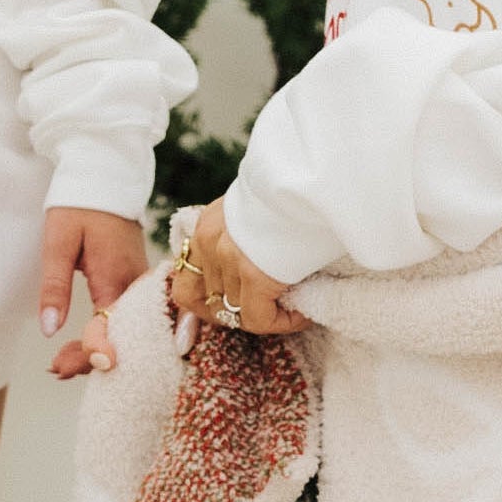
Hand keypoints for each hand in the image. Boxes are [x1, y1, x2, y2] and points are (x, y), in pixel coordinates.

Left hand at [39, 205, 151, 379]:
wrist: (104, 175)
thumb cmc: (78, 205)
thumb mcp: (58, 244)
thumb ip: (55, 287)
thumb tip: (50, 329)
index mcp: (117, 278)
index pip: (108, 330)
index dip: (87, 354)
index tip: (59, 369)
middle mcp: (136, 285)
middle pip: (121, 336)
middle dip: (90, 358)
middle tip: (56, 370)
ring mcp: (140, 283)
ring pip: (126, 329)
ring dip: (98, 347)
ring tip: (63, 364)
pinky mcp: (138, 280)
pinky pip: (129, 316)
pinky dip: (109, 332)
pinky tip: (87, 342)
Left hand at [165, 206, 306, 342]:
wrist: (315, 178)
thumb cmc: (298, 192)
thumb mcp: (257, 210)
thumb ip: (244, 237)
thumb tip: (255, 272)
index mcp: (208, 223)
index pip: (186, 278)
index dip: (207, 301)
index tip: (236, 308)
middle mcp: (209, 240)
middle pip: (209, 300)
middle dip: (238, 313)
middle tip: (268, 313)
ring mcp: (228, 257)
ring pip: (236, 313)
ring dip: (266, 317)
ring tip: (294, 310)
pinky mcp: (253, 274)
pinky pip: (259, 320)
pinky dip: (282, 323)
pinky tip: (303, 315)